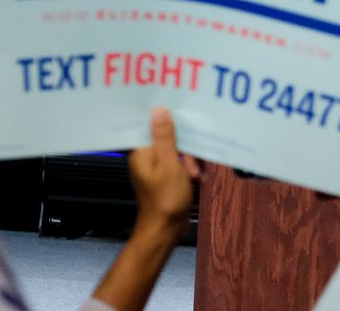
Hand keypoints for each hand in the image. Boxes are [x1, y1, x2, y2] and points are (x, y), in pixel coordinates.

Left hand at [127, 106, 201, 237]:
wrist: (166, 230)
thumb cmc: (166, 198)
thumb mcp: (169, 163)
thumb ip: (165, 136)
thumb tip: (158, 109)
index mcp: (141, 151)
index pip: (150, 124)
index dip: (166, 117)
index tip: (182, 115)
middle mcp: (147, 156)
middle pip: (169, 137)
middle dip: (186, 147)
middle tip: (192, 163)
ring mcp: (157, 166)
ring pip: (178, 150)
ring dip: (191, 160)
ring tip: (196, 175)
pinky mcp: (167, 175)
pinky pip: (180, 163)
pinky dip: (190, 169)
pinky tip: (199, 179)